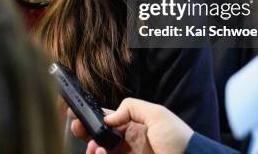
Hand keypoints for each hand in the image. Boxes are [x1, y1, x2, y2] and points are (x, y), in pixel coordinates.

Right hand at [69, 98, 193, 153]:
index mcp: (136, 128)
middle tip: (78, 130)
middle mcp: (129, 144)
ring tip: (93, 147)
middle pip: (101, 138)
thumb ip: (132, 108)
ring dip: (92, 148)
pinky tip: (99, 152)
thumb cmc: (179, 140)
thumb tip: (110, 117)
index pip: (110, 121)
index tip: (80, 116)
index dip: (95, 118)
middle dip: (87, 133)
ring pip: (100, 152)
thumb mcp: (158, 114)